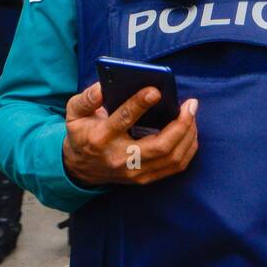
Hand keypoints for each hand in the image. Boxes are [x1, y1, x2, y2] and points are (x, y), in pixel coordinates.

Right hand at [61, 81, 198, 186]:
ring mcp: (134, 172)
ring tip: (192, 114)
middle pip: (160, 146)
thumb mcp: (74, 113)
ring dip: (188, 135)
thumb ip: (87, 98)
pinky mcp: (145, 178)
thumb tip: (104, 87)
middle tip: (190, 104)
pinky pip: (175, 166)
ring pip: (172, 157)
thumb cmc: (82, 134)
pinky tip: (190, 131)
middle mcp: (120, 158)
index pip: (123, 120)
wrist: (80, 169)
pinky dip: (187, 148)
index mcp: (101, 138)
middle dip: (181, 124)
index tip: (156, 90)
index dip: (140, 104)